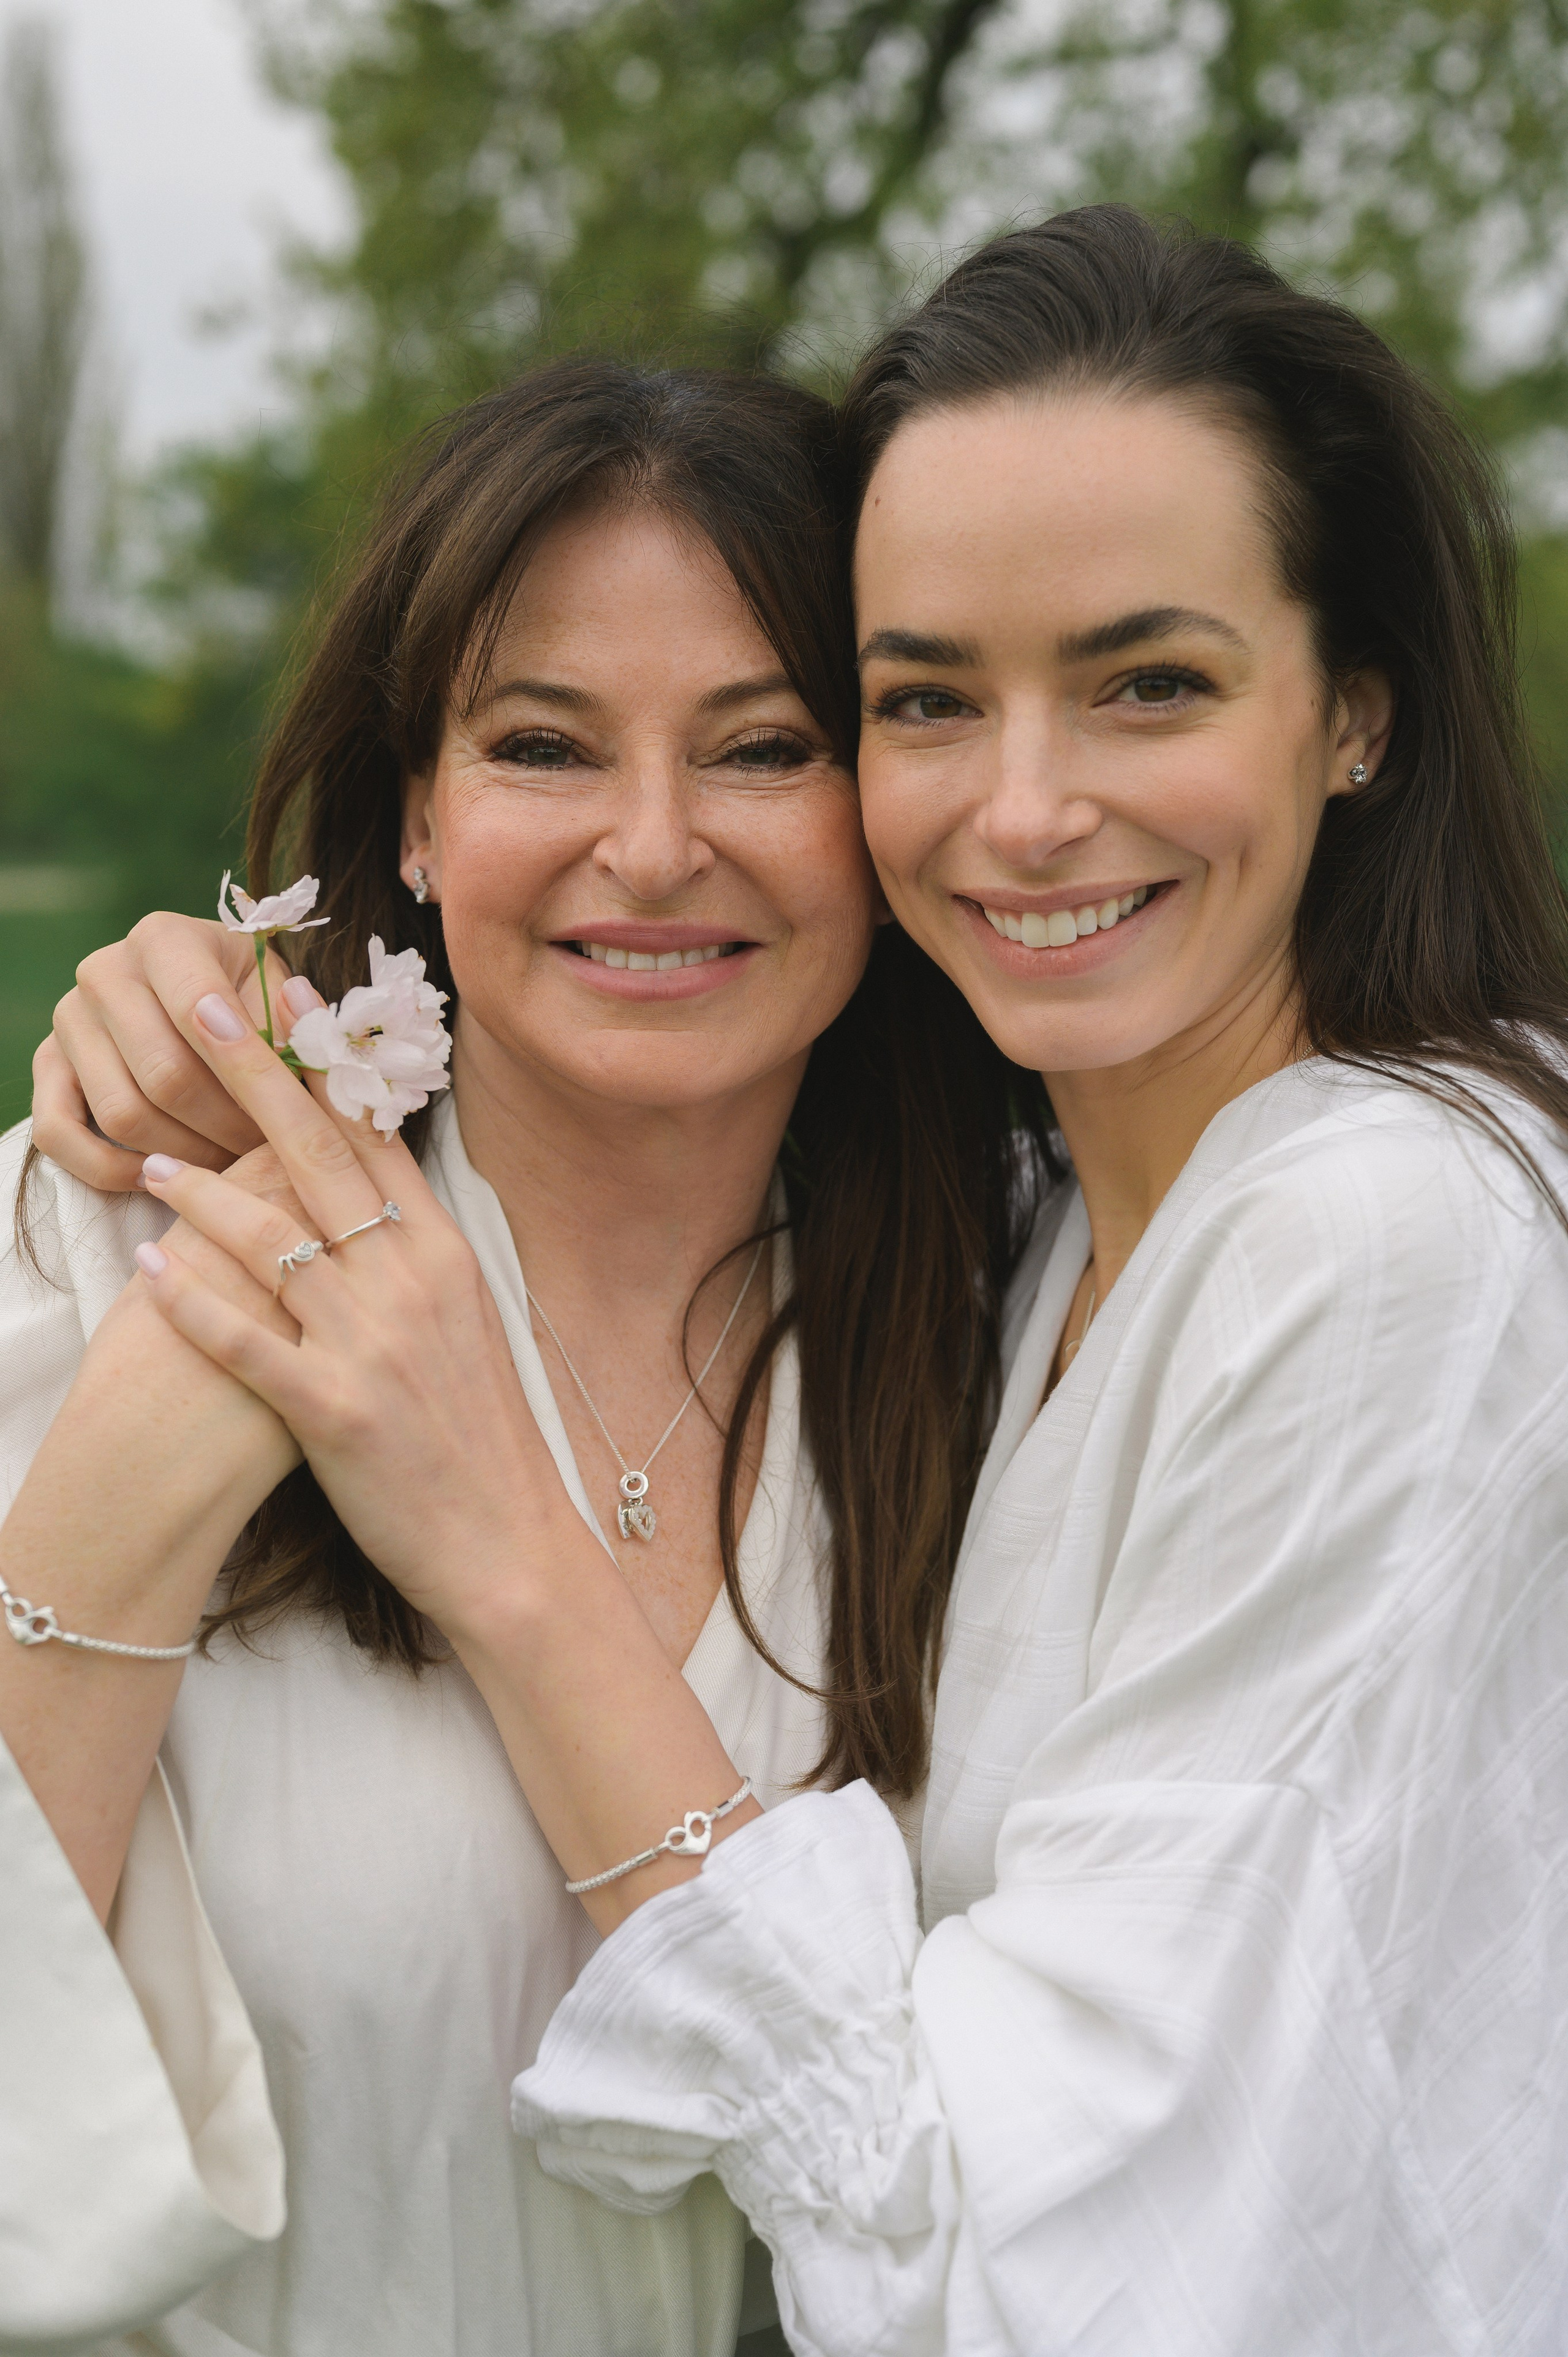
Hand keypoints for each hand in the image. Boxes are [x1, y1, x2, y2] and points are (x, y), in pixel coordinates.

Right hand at [33, 913, 296, 1188]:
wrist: (199, 1007)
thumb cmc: (248, 1002)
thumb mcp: (279, 998)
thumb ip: (292, 1021)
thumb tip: (299, 1026)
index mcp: (165, 938)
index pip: (197, 1006)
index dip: (242, 1070)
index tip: (280, 1107)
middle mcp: (105, 971)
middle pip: (164, 1074)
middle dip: (224, 1125)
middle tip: (264, 1149)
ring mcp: (69, 1021)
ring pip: (121, 1113)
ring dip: (182, 1154)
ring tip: (229, 1163)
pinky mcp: (47, 1068)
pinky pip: (58, 1135)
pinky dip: (109, 1169)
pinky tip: (160, 1175)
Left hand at [131, 1003, 576, 1633]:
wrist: (509, 1541)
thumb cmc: (482, 1432)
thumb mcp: (470, 1319)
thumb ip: (420, 1249)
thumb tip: (374, 1185)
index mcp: (446, 1254)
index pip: (376, 1137)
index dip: (325, 1064)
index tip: (288, 999)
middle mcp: (411, 1283)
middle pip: (320, 1159)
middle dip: (255, 1077)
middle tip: (205, 1011)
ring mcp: (373, 1345)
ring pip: (272, 1241)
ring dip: (203, 1192)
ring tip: (150, 1161)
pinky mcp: (335, 1411)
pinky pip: (248, 1341)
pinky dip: (193, 1301)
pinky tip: (150, 1268)